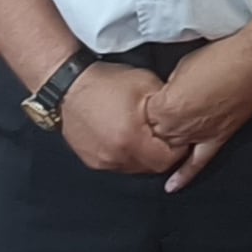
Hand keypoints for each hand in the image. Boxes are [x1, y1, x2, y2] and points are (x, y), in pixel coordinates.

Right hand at [59, 62, 186, 177]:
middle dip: (162, 154)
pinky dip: (127, 155)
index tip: (179, 135)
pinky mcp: (91, 160)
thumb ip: (167, 106)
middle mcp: (114, 156)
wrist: (68, 86)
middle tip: (164, 135)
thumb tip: (183, 119)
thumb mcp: (146, 84)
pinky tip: (127, 138)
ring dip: (144, 156)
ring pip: (134, 168)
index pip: (166, 160)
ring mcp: (100, 161)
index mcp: (130, 139)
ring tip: (145, 135)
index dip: (177, 149)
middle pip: (150, 168)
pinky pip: (117, 165)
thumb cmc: (108, 83)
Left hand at [146, 37, 251, 189]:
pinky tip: (171, 187)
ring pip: (173, 149)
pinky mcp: (217, 138)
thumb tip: (166, 99)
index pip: (141, 118)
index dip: (144, 110)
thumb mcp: (180, 68)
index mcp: (164, 106)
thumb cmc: (219, 57)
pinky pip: (197, 162)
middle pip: (154, 136)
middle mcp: (177, 126)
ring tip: (160, 142)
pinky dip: (184, 175)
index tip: (147, 103)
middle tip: (159, 115)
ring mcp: (197, 134)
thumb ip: (168, 91)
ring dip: (166, 146)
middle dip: (153, 128)